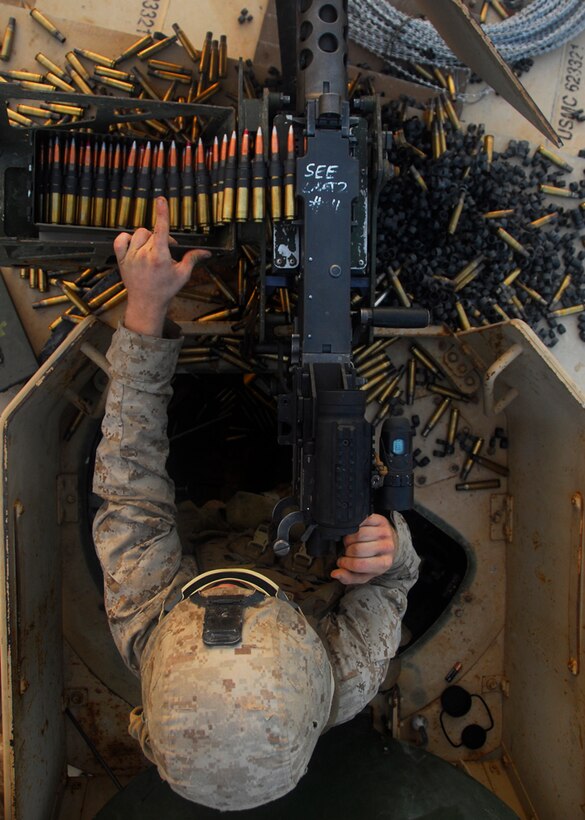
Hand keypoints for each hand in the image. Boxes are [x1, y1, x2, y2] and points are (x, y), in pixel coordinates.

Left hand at [113, 197, 210, 336]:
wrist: (146, 303)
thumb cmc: (165, 290)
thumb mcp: (182, 275)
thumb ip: (192, 259)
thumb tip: (206, 252)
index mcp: (160, 257)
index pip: (161, 229)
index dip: (162, 213)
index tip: (161, 199)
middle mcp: (144, 255)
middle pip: (151, 232)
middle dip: (161, 238)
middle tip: (165, 252)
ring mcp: (131, 257)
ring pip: (138, 234)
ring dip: (146, 238)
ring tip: (151, 251)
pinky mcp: (121, 260)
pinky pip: (121, 240)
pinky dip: (127, 239)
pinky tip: (134, 245)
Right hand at [331, 514, 396, 584]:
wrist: (386, 546)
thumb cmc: (372, 561)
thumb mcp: (363, 574)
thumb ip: (348, 577)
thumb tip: (335, 574)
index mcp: (384, 564)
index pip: (359, 564)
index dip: (345, 564)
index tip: (341, 562)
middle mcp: (387, 547)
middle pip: (357, 549)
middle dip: (347, 550)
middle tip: (347, 551)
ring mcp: (385, 532)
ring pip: (359, 534)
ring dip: (349, 538)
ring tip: (351, 542)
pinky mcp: (381, 520)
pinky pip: (362, 521)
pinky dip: (354, 525)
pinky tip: (354, 531)